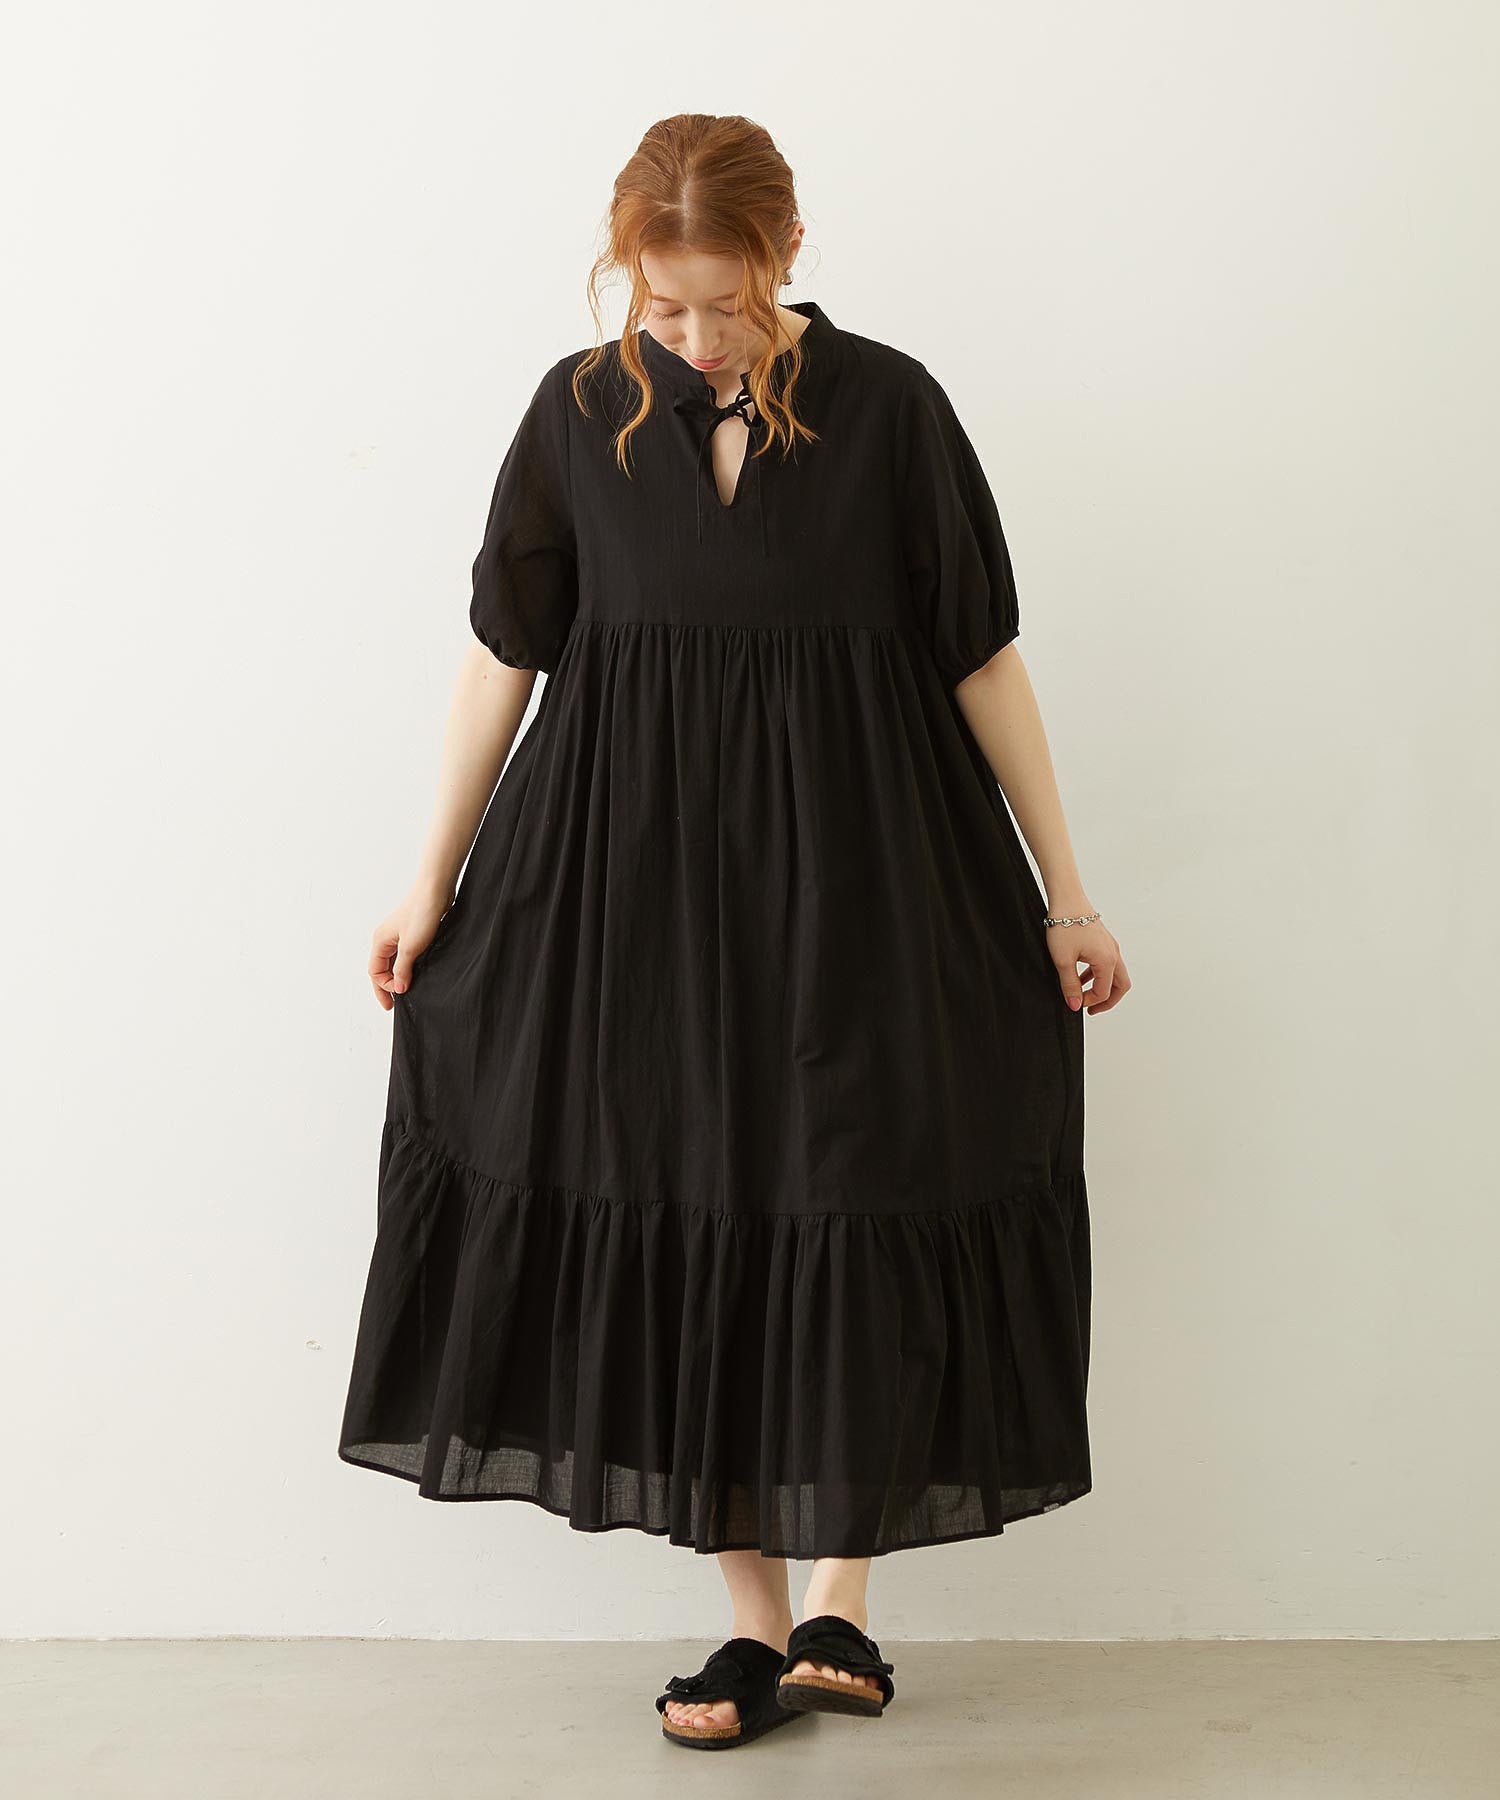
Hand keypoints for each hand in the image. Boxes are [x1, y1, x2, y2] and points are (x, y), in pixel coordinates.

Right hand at [367, 881, 453, 1011]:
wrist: (436, 890)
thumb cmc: (421, 913)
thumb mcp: (411, 947)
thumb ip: (402, 970)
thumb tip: (398, 989)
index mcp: (380, 941)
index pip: (375, 972)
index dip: (383, 988)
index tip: (397, 999)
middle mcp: (386, 938)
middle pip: (381, 968)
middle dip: (387, 986)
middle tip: (395, 1004)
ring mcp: (399, 934)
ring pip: (393, 961)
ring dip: (397, 976)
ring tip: (407, 991)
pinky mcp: (412, 931)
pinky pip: (404, 954)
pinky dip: (407, 966)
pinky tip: (417, 973)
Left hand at [1045, 907, 1129, 1014]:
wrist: (1066, 899)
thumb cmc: (1066, 925)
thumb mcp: (1063, 960)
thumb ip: (1069, 985)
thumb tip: (1075, 1005)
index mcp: (1107, 961)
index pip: (1104, 992)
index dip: (1088, 1002)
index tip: (1073, 1004)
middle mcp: (1114, 954)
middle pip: (1120, 986)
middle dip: (1107, 1000)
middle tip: (1092, 1009)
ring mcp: (1110, 946)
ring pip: (1115, 974)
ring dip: (1102, 986)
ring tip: (1082, 993)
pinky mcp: (1103, 941)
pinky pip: (1106, 963)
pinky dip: (1097, 973)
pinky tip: (1080, 975)